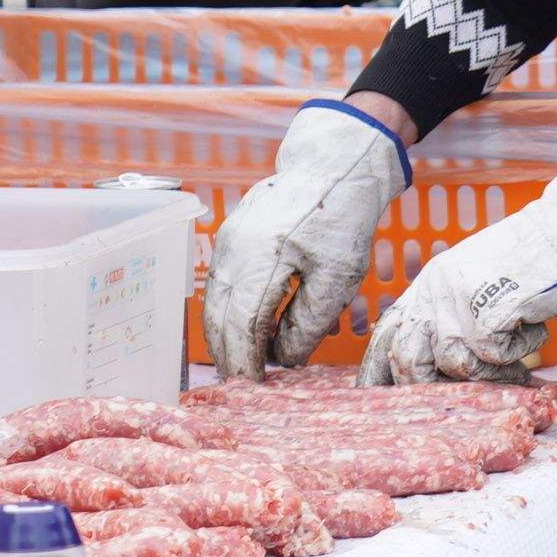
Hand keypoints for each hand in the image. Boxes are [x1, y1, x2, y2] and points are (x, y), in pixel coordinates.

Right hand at [205, 99, 410, 377]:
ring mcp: (225, 243)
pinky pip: (219, 287)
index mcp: (264, 256)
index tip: (252, 387)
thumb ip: (310, 319)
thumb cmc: (341, 220)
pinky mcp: (227, 241)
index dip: (244, 360)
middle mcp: (234, 250)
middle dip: (229, 355)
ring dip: (226, 338)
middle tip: (245, 385)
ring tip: (245, 365)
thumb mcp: (339, 274)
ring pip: (214, 303)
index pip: (242, 322)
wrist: (330, 169)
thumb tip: (283, 360)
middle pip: (219, 317)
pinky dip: (228, 314)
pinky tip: (248, 332)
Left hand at [361, 167, 556, 384]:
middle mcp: (434, 292)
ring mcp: (457, 304)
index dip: (379, 367)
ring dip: (490, 369)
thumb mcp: (477, 277)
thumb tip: (443, 356)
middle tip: (463, 395)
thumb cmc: (535, 258)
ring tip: (514, 358)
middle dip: (431, 385)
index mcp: (429, 283)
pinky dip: (518, 351)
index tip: (376, 392)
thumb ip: (454, 308)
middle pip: (409, 359)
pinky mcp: (484, 315)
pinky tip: (531, 328)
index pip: (388, 332)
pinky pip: (494, 357)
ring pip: (455, 365)